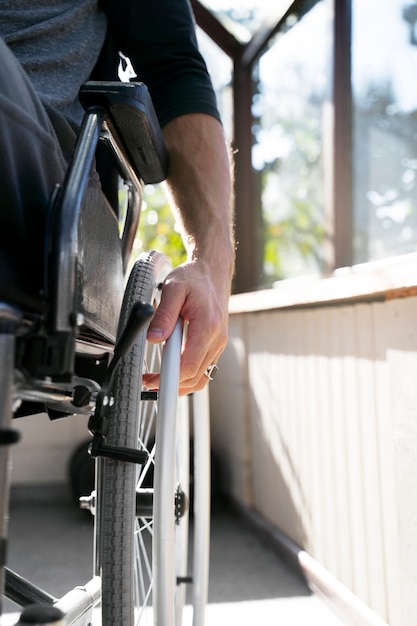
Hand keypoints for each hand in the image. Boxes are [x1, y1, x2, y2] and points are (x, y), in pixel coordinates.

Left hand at [143, 256, 230, 393]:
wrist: (213, 272)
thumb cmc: (194, 278)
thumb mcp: (173, 288)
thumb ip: (163, 314)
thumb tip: (154, 338)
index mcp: (207, 326)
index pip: (188, 365)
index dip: (168, 378)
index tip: (151, 381)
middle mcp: (217, 339)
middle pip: (195, 377)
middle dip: (170, 384)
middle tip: (148, 380)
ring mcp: (219, 344)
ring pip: (201, 378)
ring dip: (180, 384)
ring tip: (157, 378)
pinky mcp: (216, 346)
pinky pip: (204, 370)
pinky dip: (188, 376)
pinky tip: (172, 370)